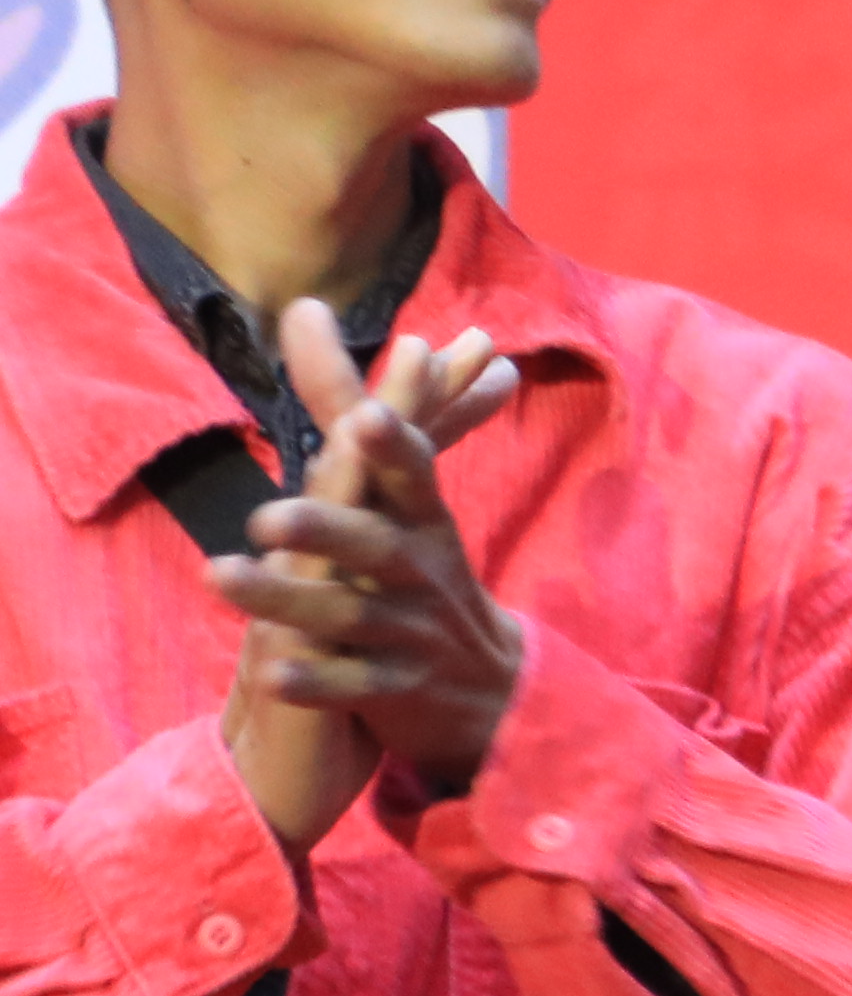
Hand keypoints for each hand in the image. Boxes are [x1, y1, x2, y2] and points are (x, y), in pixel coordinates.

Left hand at [208, 306, 524, 854]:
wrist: (488, 686)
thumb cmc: (419, 567)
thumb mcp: (395, 485)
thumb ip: (341, 398)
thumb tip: (303, 305)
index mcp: (422, 518)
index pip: (413, 475)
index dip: (394, 448)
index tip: (367, 419)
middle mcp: (422, 570)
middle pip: (378, 548)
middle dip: (329, 530)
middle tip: (269, 516)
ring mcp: (415, 633)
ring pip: (351, 616)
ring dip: (288, 599)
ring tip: (219, 577)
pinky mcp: (401, 690)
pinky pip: (356, 687)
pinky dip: (316, 682)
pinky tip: (271, 673)